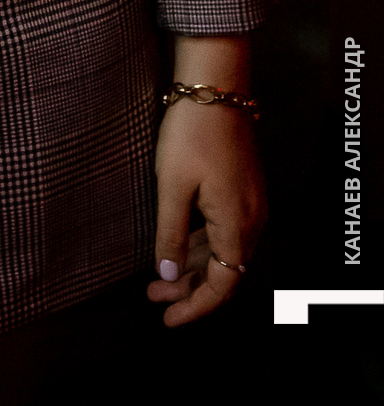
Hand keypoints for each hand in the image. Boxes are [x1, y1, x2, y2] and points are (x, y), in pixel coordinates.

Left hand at [148, 96, 265, 325]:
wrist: (216, 86)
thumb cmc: (190, 133)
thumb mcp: (171, 185)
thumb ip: (170, 234)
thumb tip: (168, 277)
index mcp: (237, 224)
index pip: (223, 284)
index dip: (196, 307)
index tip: (168, 319)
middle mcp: (252, 219)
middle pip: (225, 272)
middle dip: (189, 290)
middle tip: (153, 299)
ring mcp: (251, 203)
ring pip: (224, 251)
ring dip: (193, 268)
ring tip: (157, 280)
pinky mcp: (243, 189)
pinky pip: (224, 231)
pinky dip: (201, 246)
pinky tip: (177, 247)